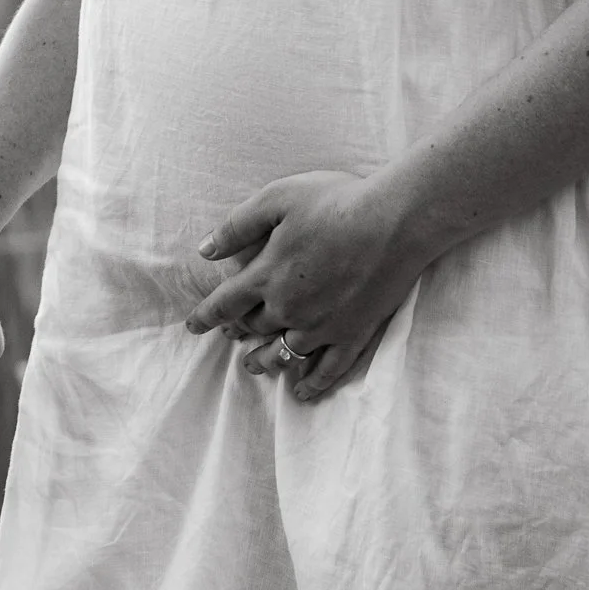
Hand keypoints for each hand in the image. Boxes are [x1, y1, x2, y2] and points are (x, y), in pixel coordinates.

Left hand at [186, 170, 428, 400]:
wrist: (395, 221)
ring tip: (254, 366)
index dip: (205, 316)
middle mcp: (288, 308)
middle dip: (238, 333)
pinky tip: (301, 391)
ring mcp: (322, 326)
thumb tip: (205, 250)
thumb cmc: (336, 202)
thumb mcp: (278, 198)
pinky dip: (312, 383)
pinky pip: (328, 369)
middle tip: (230, 335)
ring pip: (283, 354)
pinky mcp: (353, 333)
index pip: (225, 303)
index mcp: (266, 275)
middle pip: (254, 329)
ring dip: (264, 362)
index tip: (193, 326)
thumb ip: (237, 226)